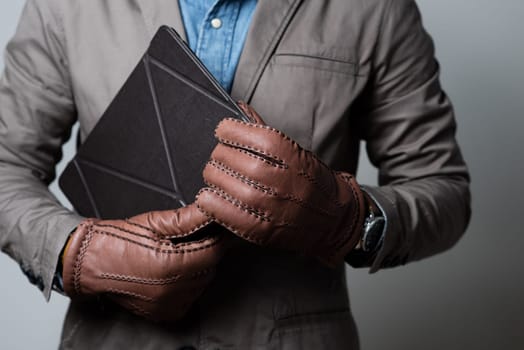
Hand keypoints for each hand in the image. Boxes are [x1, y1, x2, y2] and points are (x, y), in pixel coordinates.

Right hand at [62, 204, 228, 321]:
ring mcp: (168, 305)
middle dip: (207, 251)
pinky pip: (190, 297)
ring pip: (202, 283)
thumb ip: (189, 217)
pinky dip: (188, 284)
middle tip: (194, 238)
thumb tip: (212, 207)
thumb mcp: (154, 222)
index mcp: (171, 265)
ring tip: (179, 254)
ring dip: (198, 268)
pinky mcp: (165, 313)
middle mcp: (171, 290)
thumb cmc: (118, 240)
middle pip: (210, 268)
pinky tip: (173, 272)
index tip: (220, 228)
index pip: (214, 251)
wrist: (90, 262)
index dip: (220, 237)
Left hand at [196, 103, 365, 266]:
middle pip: (227, 157)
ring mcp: (268, 206)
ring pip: (219, 182)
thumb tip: (239, 107)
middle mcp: (278, 179)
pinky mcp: (258, 229)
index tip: (223, 130)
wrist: (333, 219)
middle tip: (221, 157)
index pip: (244, 133)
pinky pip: (219, 210)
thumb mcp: (295, 150)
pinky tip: (211, 196)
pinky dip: (209, 200)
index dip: (227, 130)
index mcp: (289, 154)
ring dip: (213, 176)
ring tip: (219, 176)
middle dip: (219, 154)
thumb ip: (265, 131)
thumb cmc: (311, 181)